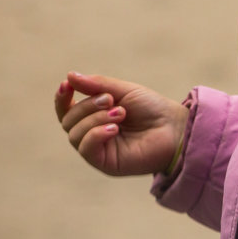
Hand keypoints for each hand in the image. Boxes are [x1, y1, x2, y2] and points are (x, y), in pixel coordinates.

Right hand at [54, 72, 187, 176]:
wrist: (175, 128)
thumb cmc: (153, 108)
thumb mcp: (124, 91)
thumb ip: (97, 85)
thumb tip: (70, 76)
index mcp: (95, 115)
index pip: (67, 109)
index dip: (62, 97)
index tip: (66, 85)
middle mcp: (93, 132)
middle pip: (69, 120)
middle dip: (87, 106)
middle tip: (111, 100)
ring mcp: (98, 148)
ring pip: (74, 134)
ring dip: (94, 118)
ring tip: (120, 113)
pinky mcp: (105, 163)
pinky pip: (86, 148)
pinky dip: (95, 134)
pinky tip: (113, 128)